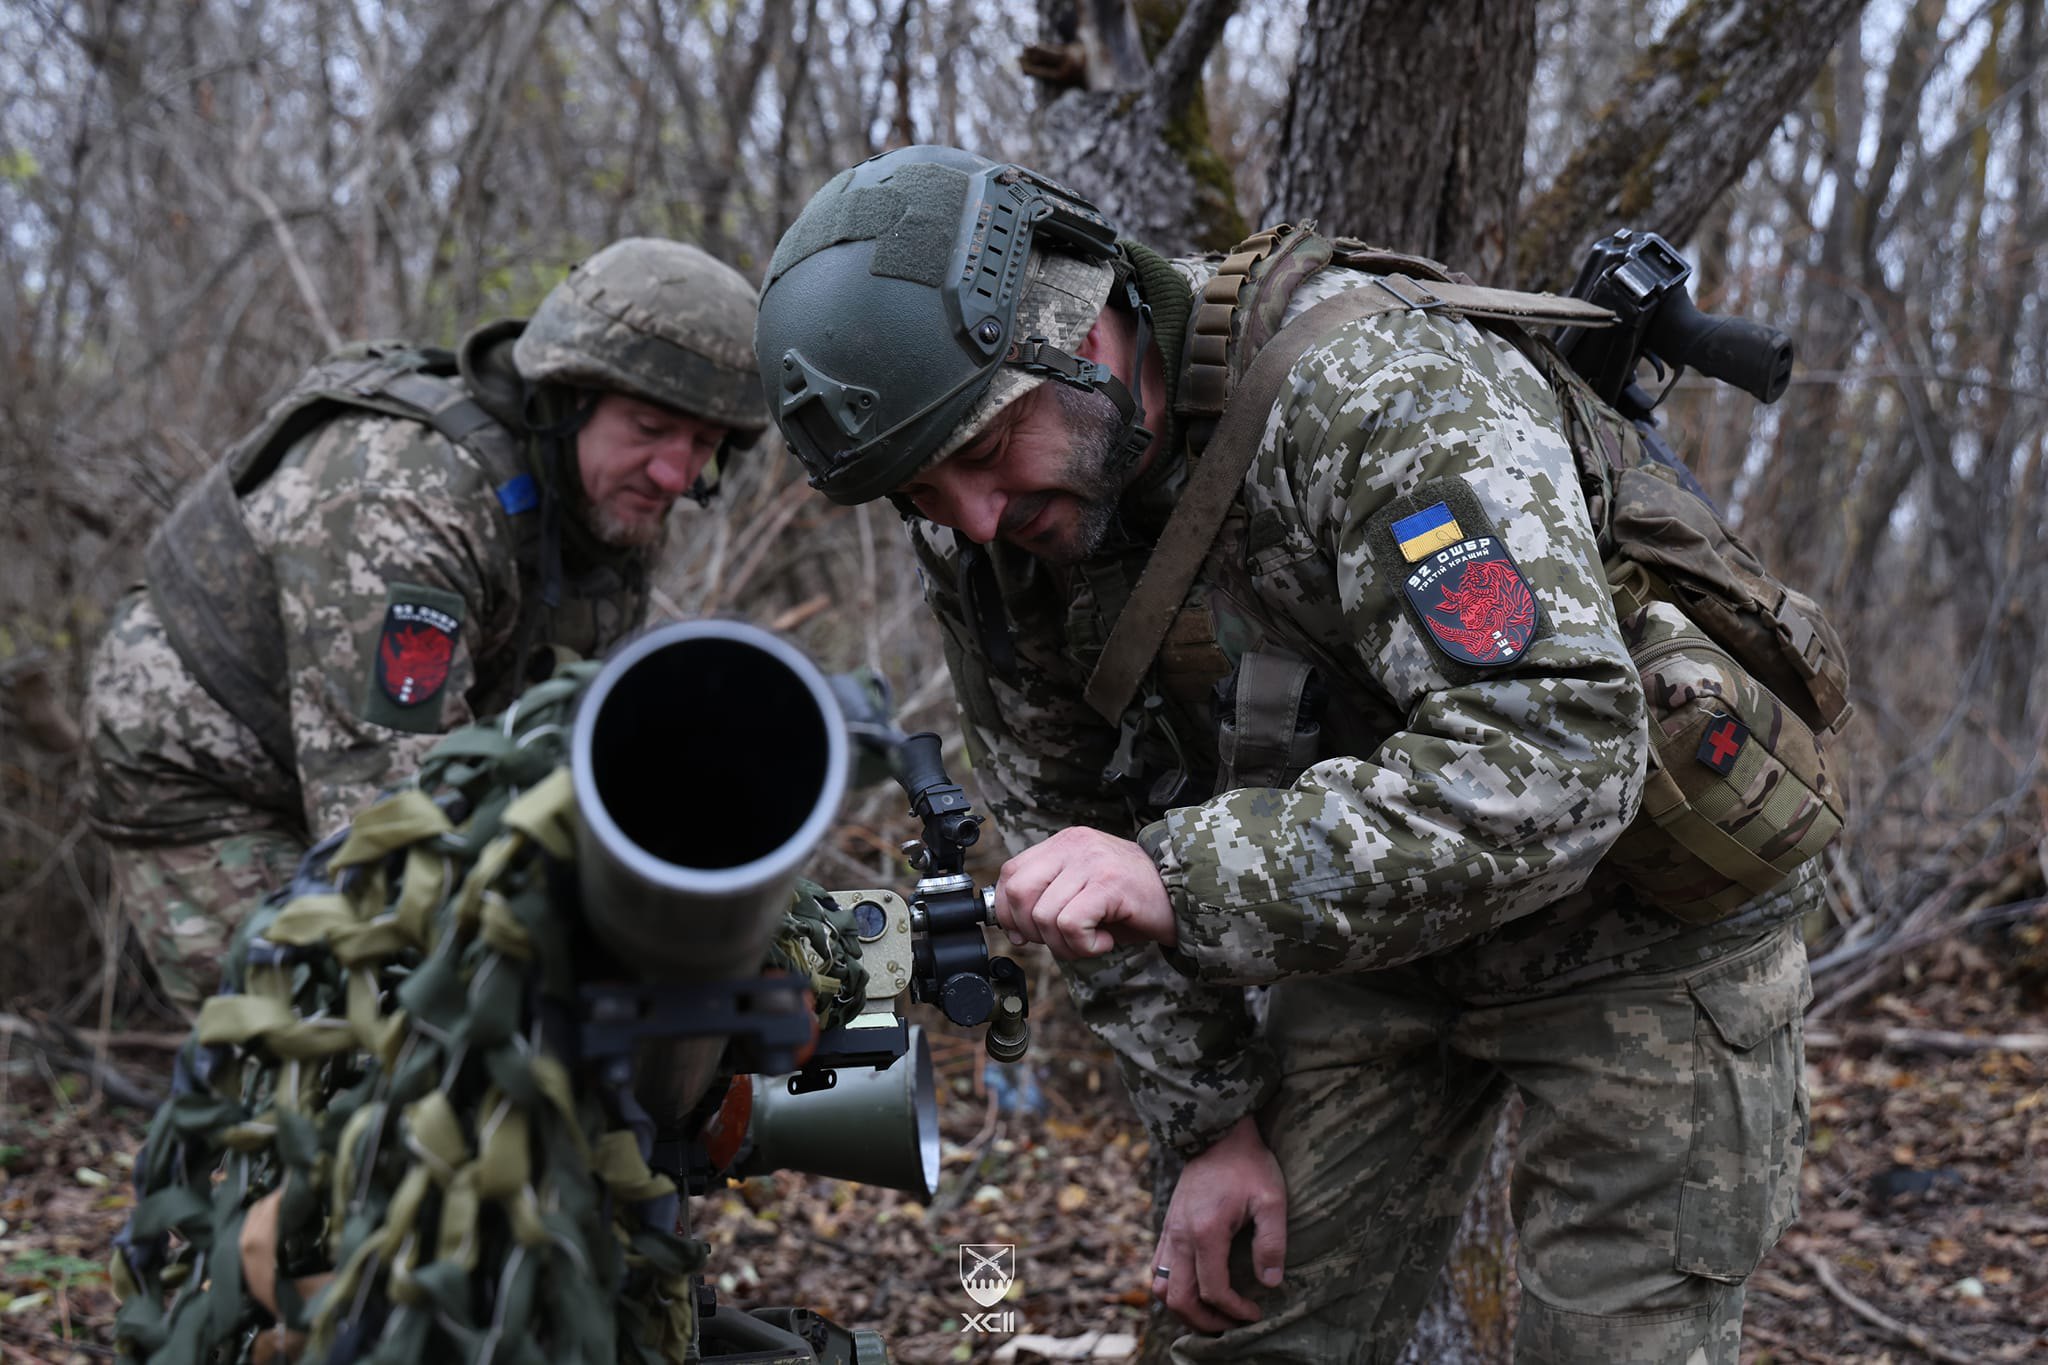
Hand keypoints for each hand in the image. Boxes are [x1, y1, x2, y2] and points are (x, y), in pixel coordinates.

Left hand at [992, 826, 1174, 958]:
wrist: (1187, 899)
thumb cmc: (1135, 903)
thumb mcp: (1082, 893)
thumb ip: (1047, 900)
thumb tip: (1011, 929)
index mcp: (1064, 843)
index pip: (1009, 874)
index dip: (1008, 911)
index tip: (1025, 933)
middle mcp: (1074, 845)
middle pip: (1019, 893)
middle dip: (1033, 931)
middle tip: (1065, 939)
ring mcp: (1091, 861)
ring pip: (1044, 915)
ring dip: (1065, 944)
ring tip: (1094, 940)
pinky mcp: (1108, 883)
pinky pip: (1070, 924)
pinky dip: (1084, 945)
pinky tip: (1106, 940)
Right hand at [1149, 1116, 1287, 1330]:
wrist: (1218, 1133)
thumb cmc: (1249, 1164)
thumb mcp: (1272, 1200)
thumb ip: (1272, 1243)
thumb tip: (1270, 1283)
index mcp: (1205, 1232)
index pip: (1213, 1290)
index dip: (1235, 1310)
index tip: (1256, 1312)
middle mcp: (1180, 1236)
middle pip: (1180, 1299)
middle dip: (1205, 1321)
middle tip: (1232, 1324)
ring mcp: (1169, 1231)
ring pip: (1162, 1288)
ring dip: (1184, 1309)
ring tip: (1212, 1313)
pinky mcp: (1167, 1226)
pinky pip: (1158, 1269)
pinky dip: (1172, 1288)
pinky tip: (1196, 1289)